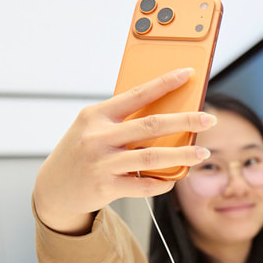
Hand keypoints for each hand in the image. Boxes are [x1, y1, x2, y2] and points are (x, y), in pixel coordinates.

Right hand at [33, 67, 215, 234]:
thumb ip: (122, 122)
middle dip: (185, 120)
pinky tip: (174, 179)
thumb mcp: (93, 128)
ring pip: (152, 156)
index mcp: (97, 115)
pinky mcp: (106, 187)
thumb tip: (167, 120)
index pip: (137, 94)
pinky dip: (162, 183)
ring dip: (182, 155)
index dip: (165, 83)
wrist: (53, 188)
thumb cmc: (81, 152)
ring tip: (203, 153)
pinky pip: (144, 185)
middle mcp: (99, 137)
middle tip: (209, 119)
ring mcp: (102, 163)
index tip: (188, 74)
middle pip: (152, 125)